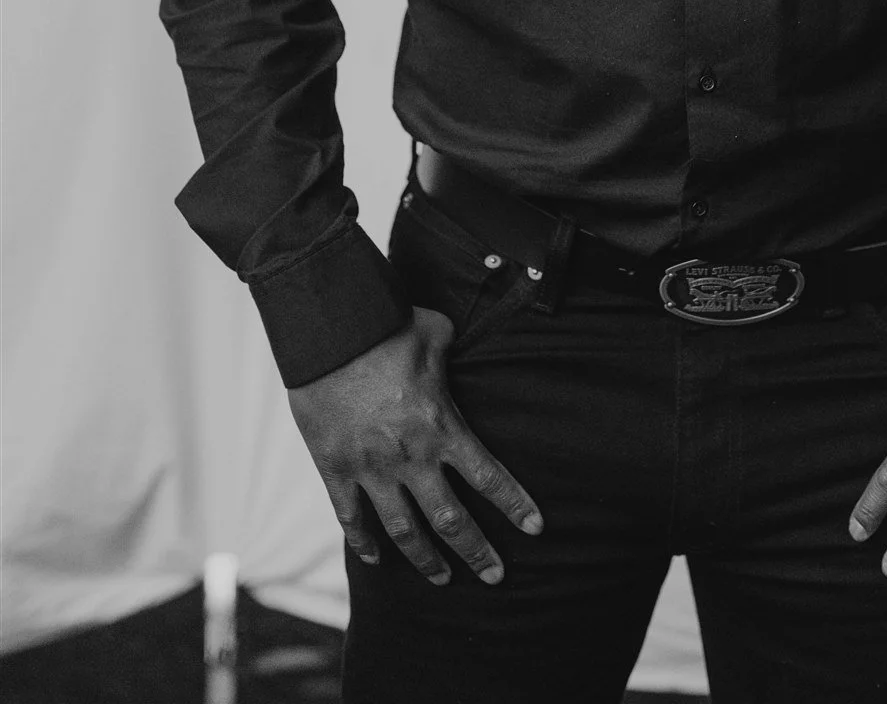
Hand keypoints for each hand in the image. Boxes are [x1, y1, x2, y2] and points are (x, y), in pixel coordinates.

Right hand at [288, 305, 542, 586]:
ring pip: (404, 531)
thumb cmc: (387, 327)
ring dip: (425, 560)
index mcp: (442, 427)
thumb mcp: (434, 332)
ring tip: (441, 579)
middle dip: (476, 552)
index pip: (489, 477)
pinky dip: (362, 543)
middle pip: (451, 520)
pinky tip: (374, 560)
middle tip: (495, 576)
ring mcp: (372, 469)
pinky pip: (350, 518)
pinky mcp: (336, 469)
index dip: (514, 505)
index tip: (535, 529)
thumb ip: (450, 348)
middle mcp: (411, 457)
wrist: (330, 335)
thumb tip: (455, 341)